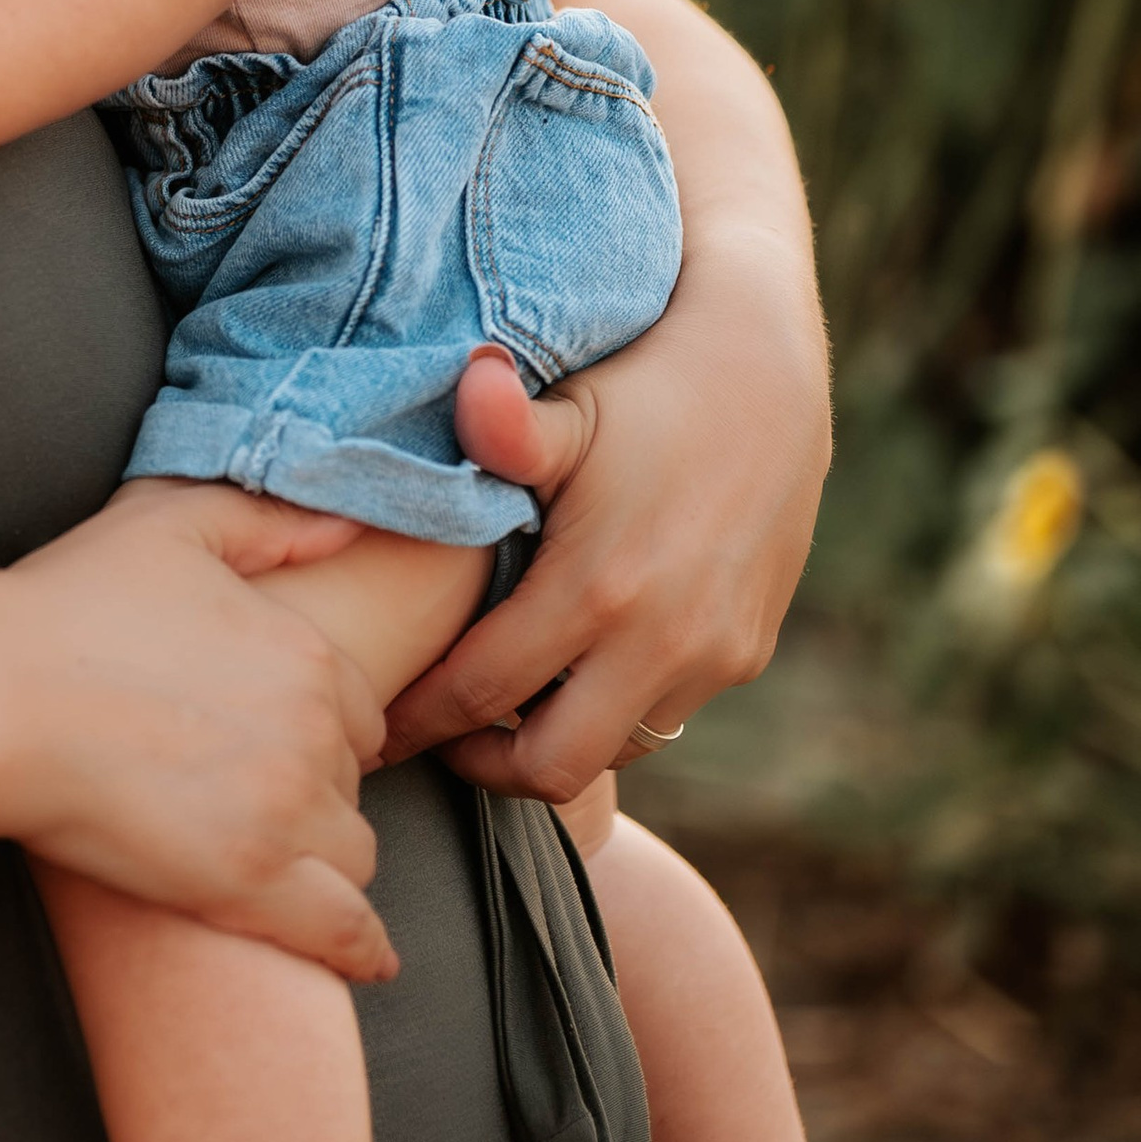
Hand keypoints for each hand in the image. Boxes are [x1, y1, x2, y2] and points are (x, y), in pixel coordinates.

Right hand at [0, 478, 396, 981]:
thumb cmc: (65, 609)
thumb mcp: (172, 525)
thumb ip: (269, 521)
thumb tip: (345, 528)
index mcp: (305, 655)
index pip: (359, 711)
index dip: (321, 729)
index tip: (277, 741)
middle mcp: (312, 734)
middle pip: (352, 784)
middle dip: (315, 791)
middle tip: (248, 797)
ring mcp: (284, 814)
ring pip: (353, 855)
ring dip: (325, 859)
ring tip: (276, 865)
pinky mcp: (246, 884)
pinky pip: (340, 930)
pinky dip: (360, 947)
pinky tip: (368, 959)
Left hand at [381, 231, 830, 798]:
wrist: (766, 373)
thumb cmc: (642, 386)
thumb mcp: (569, 408)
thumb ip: (506, 425)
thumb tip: (470, 382)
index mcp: (599, 588)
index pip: (480, 693)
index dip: (418, 721)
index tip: (374, 727)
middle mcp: (662, 641)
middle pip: (552, 767)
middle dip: (484, 765)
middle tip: (439, 736)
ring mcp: (712, 655)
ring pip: (614, 750)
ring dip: (554, 739)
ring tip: (501, 703)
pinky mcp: (745, 653)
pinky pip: (663, 716)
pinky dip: (611, 711)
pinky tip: (574, 669)